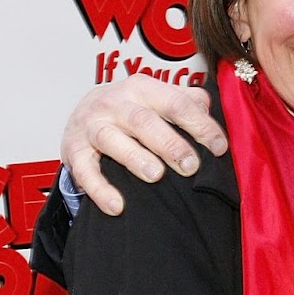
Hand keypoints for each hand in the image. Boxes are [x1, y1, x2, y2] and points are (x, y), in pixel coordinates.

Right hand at [61, 78, 227, 216]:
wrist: (82, 116)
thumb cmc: (130, 111)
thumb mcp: (157, 99)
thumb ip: (185, 101)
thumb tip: (207, 108)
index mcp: (142, 88)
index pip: (175, 102)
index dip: (199, 124)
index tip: (219, 147)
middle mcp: (115, 103)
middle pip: (143, 121)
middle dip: (169, 143)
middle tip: (191, 165)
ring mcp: (93, 126)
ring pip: (111, 139)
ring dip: (134, 157)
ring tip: (156, 175)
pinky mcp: (74, 150)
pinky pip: (85, 170)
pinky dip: (99, 189)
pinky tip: (117, 206)